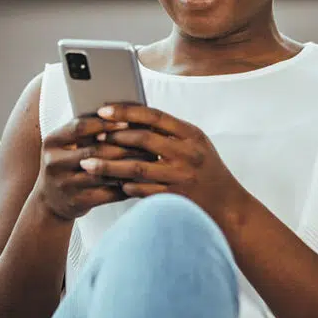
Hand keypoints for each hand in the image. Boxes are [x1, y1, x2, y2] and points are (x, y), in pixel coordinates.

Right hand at [34, 115, 144, 220]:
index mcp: (52, 141)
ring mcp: (64, 184)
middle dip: (123, 146)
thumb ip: (86, 131)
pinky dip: (126, 186)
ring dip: (128, 166)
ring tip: (148, 159)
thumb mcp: (66, 145)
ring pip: (103, 173)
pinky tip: (140, 179)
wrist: (50, 202)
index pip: (80, 127)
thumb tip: (122, 114)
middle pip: (95, 151)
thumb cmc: (67, 164)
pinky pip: (107, 193)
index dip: (105, 124)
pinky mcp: (76, 202)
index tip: (127, 121)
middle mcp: (54, 163)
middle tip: (146, 142)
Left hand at [79, 105, 248, 228]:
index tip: (104, 110)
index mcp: (191, 134)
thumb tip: (133, 117)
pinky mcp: (175, 199)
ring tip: (88, 163)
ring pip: (137, 168)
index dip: (127, 111)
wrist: (230, 206)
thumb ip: (170, 132)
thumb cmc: (208, 171)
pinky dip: (125, 186)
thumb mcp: (196, 144)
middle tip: (93, 136)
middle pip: (143, 140)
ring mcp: (181, 177)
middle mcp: (187, 153)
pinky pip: (143, 191)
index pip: (154, 116)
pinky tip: (111, 183)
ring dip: (110, 165)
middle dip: (114, 137)